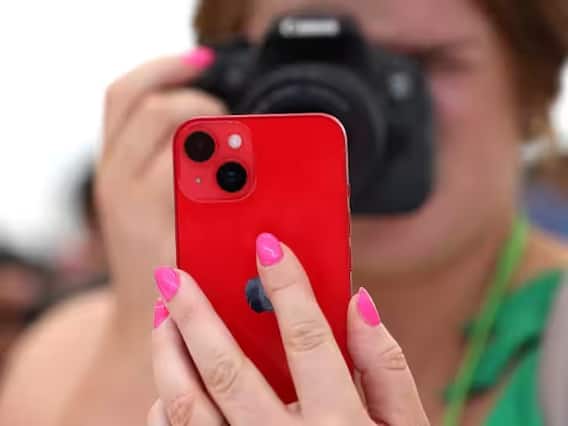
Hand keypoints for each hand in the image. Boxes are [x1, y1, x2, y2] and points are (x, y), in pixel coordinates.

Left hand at [96, 48, 225, 287]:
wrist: (138, 307)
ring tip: (199, 69)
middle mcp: (118, 181)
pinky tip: (179, 86)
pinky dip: (150, 83)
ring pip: (126, 96)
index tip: (243, 138)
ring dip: (163, 74)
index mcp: (145, 206)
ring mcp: (108, 168)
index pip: (175, 144)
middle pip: (146, 107)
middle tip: (226, 114)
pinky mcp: (108, 162)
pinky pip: (121, 105)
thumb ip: (228, 215)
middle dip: (194, 99)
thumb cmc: (179, 290)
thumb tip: (248, 172)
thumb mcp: (209, 257)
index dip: (213, 130)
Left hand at [148, 233, 428, 424]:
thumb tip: (358, 302)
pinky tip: (169, 382)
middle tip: (172, 275)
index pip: (308, 338)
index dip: (288, 285)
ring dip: (168, 355)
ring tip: (161, 317)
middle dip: (195, 314)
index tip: (266, 243)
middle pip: (228, 370)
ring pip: (187, 410)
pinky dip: (164, 408)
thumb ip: (387, 366)